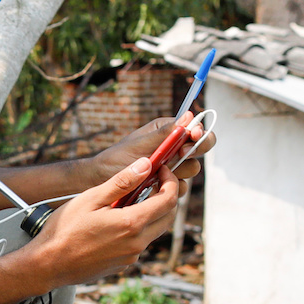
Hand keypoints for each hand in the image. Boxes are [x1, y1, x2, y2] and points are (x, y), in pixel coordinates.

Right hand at [23, 156, 179, 286]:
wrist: (47, 265)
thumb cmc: (64, 230)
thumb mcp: (91, 198)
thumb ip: (122, 182)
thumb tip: (145, 164)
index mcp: (132, 224)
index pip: (169, 200)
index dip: (170, 182)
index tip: (161, 171)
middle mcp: (137, 243)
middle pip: (168, 217)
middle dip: (165, 197)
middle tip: (151, 183)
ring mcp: (131, 257)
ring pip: (153, 231)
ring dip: (149, 214)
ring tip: (126, 202)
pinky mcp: (123, 265)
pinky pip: (138, 244)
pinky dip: (135, 230)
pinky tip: (113, 223)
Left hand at [91, 115, 215, 183]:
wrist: (102, 181)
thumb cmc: (117, 157)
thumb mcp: (141, 144)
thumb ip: (165, 133)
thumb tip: (189, 116)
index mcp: (168, 131)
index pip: (196, 128)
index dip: (200, 133)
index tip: (195, 135)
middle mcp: (173, 147)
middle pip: (200, 148)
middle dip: (193, 151)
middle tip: (180, 154)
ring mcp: (173, 166)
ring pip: (191, 169)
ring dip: (177, 171)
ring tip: (156, 173)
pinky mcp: (169, 183)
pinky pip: (181, 187)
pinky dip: (170, 187)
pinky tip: (154, 186)